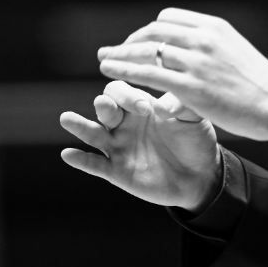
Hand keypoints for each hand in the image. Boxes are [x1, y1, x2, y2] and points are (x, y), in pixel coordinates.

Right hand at [59, 80, 220, 210]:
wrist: (200, 176)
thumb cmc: (195, 141)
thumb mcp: (194, 119)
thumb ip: (182, 107)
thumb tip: (163, 106)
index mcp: (140, 106)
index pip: (121, 91)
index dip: (127, 96)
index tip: (144, 108)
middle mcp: (125, 123)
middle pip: (104, 107)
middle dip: (104, 105)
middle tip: (106, 106)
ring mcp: (119, 146)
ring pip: (93, 133)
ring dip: (80, 126)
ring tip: (67, 118)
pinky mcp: (117, 171)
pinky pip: (95, 164)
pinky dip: (81, 160)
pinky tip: (68, 154)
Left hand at [96, 7, 267, 142]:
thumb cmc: (261, 85)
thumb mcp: (236, 52)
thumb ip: (212, 47)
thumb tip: (192, 50)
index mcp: (214, 27)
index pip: (169, 18)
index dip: (148, 30)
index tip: (139, 41)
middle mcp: (203, 38)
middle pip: (153, 31)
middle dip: (129, 41)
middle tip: (114, 51)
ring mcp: (196, 61)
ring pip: (146, 50)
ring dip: (120, 54)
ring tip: (104, 61)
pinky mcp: (191, 86)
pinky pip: (147, 73)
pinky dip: (124, 70)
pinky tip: (110, 73)